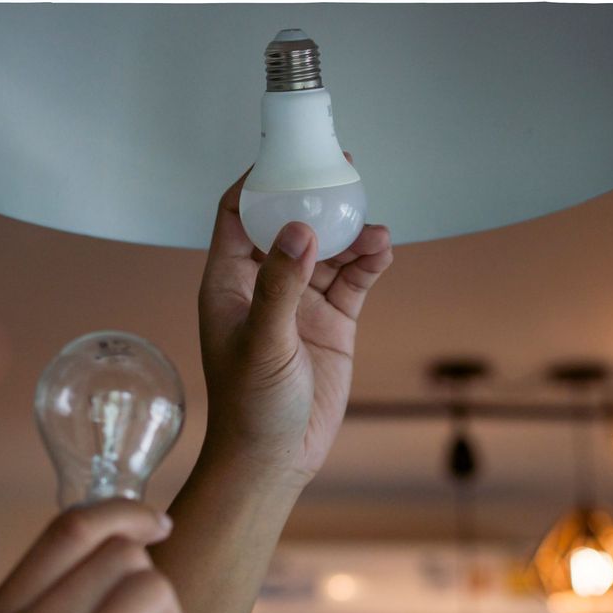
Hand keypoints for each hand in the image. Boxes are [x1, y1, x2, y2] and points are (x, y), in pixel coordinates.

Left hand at [197, 154, 392, 483]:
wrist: (276, 458)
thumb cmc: (249, 406)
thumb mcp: (263, 341)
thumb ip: (280, 284)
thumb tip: (298, 228)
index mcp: (229, 282)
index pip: (237, 214)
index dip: (258, 181)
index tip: (286, 154)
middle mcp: (264, 284)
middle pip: (288, 222)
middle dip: (314, 196)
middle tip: (342, 170)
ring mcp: (300, 302)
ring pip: (328, 249)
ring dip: (351, 233)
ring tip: (374, 228)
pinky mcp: (332, 322)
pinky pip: (353, 279)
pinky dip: (369, 262)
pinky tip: (383, 250)